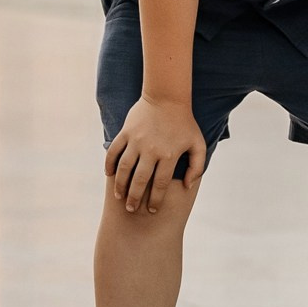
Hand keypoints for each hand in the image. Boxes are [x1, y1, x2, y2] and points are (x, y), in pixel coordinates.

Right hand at [106, 94, 205, 210]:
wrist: (167, 97)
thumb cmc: (185, 123)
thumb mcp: (198, 144)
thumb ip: (197, 167)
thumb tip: (187, 186)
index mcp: (168, 155)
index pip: (159, 184)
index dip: (155, 200)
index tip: (152, 210)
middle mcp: (151, 150)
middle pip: (139, 180)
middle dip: (134, 198)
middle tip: (131, 209)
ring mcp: (136, 141)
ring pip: (124, 168)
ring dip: (120, 185)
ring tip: (119, 196)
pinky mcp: (126, 132)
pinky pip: (114, 151)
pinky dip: (110, 163)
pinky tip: (110, 175)